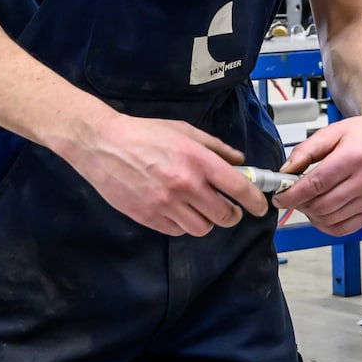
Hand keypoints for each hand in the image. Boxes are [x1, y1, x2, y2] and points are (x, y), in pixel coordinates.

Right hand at [65, 113, 267, 236]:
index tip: (259, 206)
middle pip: (225, 216)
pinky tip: (177, 209)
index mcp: (197, 160)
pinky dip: (183, 224)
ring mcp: (166, 204)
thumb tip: (239, 162)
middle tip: (228, 208)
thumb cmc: (143, 133)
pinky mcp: (149, 217)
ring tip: (199, 207)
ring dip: (206, 221)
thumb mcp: (184, 131)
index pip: (239, 189)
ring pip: (202, 228)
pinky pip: (178, 231)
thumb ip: (216, 148)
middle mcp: (185, 185)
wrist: (102, 144)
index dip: (255, 201)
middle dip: (231, 214)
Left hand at [278, 109, 361, 235]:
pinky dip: (326, 225)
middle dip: (300, 204)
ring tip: (308, 201)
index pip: (315, 185)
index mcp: (354, 157)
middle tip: (292, 197)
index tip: (280, 197)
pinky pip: (344, 229)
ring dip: (312, 214)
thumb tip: (285, 172)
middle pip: (321, 205)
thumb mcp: (330, 133)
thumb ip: (304, 151)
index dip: (292, 194)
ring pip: (330, 219)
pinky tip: (321, 213)